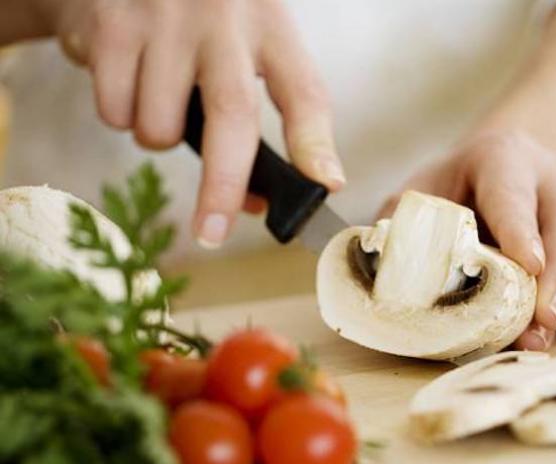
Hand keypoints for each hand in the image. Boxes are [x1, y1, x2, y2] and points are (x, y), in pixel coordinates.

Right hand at [37, 0, 343, 246]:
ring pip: (161, 127)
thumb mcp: (241, 45)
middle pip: (232, 116)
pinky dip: (117, 114)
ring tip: (159, 100)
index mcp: (270, 24)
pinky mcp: (112, 22)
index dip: (316, 144)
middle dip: (223, 186)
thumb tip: (254, 203)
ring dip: (158, 139)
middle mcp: (224, 17)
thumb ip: (253, 114)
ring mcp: (166, 17)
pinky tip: (124, 75)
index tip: (326, 186)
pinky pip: (114, 110)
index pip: (304, 91)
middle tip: (213, 233)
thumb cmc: (196, 20)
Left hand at [380, 130, 555, 350]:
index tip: (528, 265)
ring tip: (551, 334)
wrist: (499, 167)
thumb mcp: (423, 189)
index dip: (520, 230)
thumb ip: (402, 222)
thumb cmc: (454, 184)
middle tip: (542, 319)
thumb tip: (378, 267)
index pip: (513, 194)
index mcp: (503, 159)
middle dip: (555, 276)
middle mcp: (547, 182)